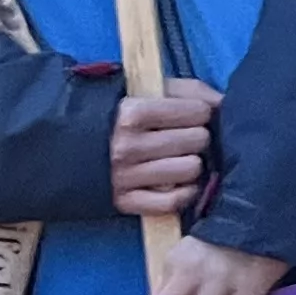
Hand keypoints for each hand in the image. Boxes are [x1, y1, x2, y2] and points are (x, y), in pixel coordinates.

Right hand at [109, 84, 220, 221]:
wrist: (70, 148)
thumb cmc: (123, 116)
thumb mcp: (150, 92)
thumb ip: (190, 91)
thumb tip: (226, 103)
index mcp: (133, 113)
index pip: (199, 112)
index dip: (200, 112)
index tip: (191, 116)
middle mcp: (127, 147)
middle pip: (198, 140)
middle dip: (197, 138)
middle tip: (184, 138)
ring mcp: (125, 177)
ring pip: (191, 170)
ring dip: (191, 164)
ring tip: (177, 158)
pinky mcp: (124, 203)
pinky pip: (173, 202)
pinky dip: (182, 192)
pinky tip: (176, 182)